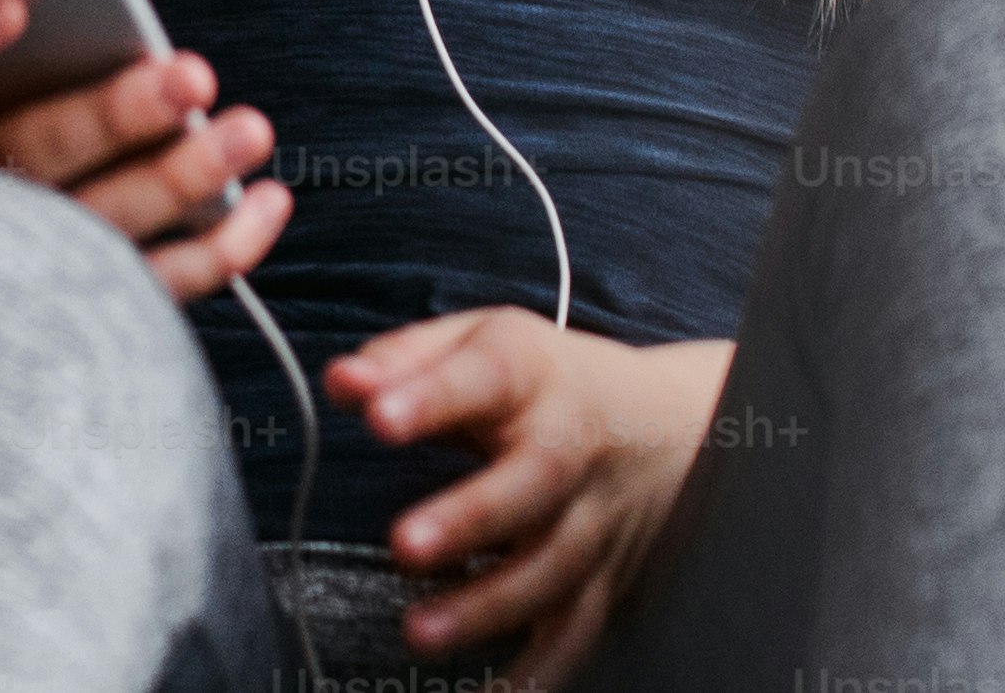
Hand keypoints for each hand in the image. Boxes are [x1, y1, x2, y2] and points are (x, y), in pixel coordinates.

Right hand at [0, 0, 295, 301]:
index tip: (13, 0)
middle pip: (26, 153)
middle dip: (113, 115)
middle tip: (194, 75)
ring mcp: (6, 266)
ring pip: (97, 225)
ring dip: (180, 178)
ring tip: (251, 130)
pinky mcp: (71, 313)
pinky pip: (151, 285)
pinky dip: (219, 251)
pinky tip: (270, 201)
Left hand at [327, 314, 731, 684]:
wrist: (666, 427)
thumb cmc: (543, 384)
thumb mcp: (478, 343)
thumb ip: (404, 361)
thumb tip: (338, 382)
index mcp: (531, 374)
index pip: (483, 375)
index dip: (431, 397)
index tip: (377, 418)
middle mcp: (568, 450)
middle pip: (531, 483)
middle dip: (470, 517)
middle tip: (404, 545)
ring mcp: (592, 522)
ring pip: (552, 569)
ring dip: (488, 607)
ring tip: (420, 632)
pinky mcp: (601, 582)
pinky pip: (573, 635)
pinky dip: (537, 674)